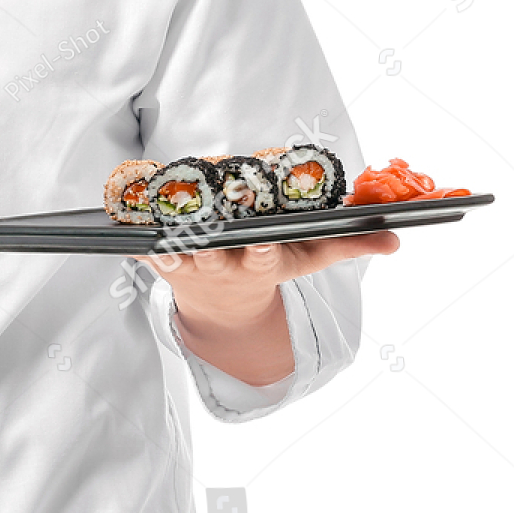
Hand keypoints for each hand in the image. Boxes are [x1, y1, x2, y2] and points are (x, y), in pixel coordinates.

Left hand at [133, 230, 399, 386]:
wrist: (221, 307)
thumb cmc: (269, 265)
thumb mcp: (308, 260)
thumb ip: (349, 246)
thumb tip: (396, 239)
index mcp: (260, 263)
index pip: (263, 256)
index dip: (261, 248)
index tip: (262, 236)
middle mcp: (222, 264)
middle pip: (213, 247)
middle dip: (206, 231)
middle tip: (200, 206)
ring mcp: (189, 264)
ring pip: (172, 245)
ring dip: (162, 231)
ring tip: (154, 205)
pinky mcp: (158, 259)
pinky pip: (140, 246)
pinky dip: (129, 235)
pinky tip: (118, 217)